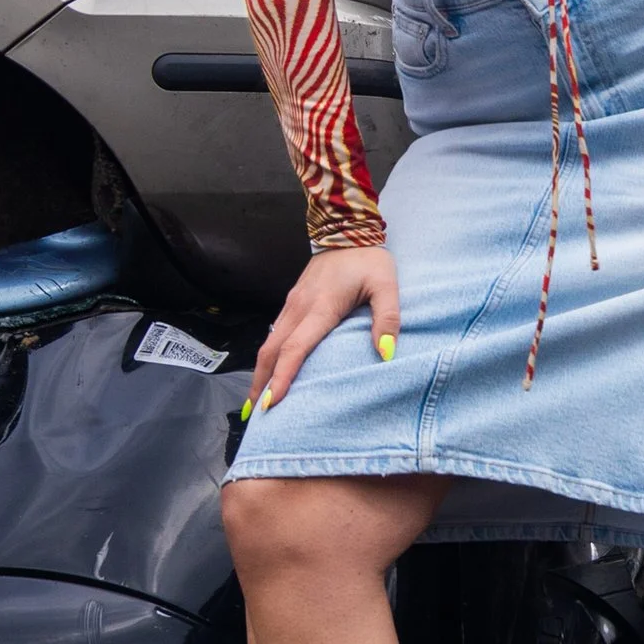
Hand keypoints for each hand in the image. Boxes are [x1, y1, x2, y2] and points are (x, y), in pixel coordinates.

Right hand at [245, 241, 400, 415]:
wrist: (346, 228)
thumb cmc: (368, 259)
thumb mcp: (386, 285)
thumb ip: (388, 319)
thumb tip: (386, 353)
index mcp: (321, 307)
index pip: (296, 348)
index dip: (282, 377)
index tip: (271, 402)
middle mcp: (299, 307)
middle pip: (271, 350)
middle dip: (261, 382)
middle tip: (256, 414)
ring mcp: (292, 303)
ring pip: (269, 342)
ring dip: (261, 371)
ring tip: (258, 399)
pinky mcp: (292, 301)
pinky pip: (275, 333)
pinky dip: (268, 356)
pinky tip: (270, 369)